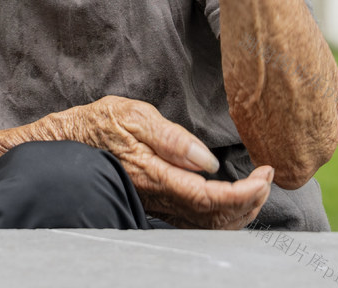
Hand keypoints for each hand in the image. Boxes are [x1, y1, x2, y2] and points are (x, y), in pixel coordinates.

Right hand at [57, 95, 272, 229]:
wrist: (69, 141)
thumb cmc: (100, 123)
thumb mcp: (133, 115)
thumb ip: (171, 138)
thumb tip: (208, 161)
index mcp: (156, 175)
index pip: (210, 197)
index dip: (244, 192)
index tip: (265, 175)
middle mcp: (160, 197)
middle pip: (215, 217)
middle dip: (249, 202)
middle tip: (268, 177)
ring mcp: (159, 204)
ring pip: (208, 223)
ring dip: (239, 209)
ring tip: (257, 187)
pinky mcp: (157, 202)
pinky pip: (197, 220)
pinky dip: (223, 213)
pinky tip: (232, 197)